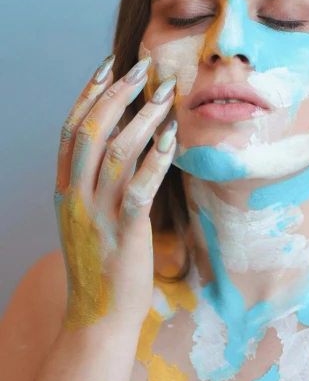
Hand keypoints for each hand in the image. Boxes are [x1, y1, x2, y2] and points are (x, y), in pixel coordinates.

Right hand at [54, 54, 176, 331]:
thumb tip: (120, 138)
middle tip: (144, 68)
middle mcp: (75, 197)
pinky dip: (156, 160)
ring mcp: (97, 215)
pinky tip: (172, 139)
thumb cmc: (100, 263)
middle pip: (90, 132)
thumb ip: (93, 181)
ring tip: (166, 96)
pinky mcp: (125, 233)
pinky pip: (139, 187)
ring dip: (143, 119)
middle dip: (117, 94)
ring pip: (115, 152)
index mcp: (64, 190)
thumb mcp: (85, 217)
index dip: (90, 93)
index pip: (71, 129)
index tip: (109, 64)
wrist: (99, 316)